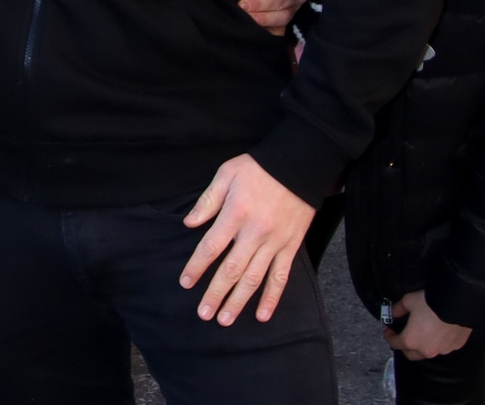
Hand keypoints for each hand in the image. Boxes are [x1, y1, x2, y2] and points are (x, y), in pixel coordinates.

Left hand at [180, 154, 314, 325]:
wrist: (298, 166)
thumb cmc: (258, 168)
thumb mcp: (226, 174)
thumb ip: (208, 201)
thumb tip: (189, 223)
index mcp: (235, 214)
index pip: (211, 247)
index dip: (196, 267)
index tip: (186, 283)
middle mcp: (254, 233)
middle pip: (231, 270)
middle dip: (216, 294)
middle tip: (204, 314)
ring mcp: (274, 242)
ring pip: (254, 278)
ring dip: (239, 301)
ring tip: (225, 319)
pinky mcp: (291, 246)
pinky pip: (281, 277)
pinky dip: (272, 297)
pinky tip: (262, 314)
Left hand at [238, 0, 310, 33]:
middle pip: (284, 1)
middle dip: (261, 4)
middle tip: (242, 4)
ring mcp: (297, 6)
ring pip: (283, 17)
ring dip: (263, 18)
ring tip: (244, 15)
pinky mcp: (289, 18)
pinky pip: (281, 29)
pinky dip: (268, 30)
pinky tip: (253, 29)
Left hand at [384, 290, 471, 360]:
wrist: (457, 304)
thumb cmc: (430, 304)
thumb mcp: (408, 301)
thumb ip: (398, 309)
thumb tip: (394, 313)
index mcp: (411, 340)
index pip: (395, 344)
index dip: (389, 337)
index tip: (388, 331)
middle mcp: (426, 350)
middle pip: (411, 354)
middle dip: (405, 347)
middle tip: (403, 337)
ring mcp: (442, 350)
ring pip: (428, 352)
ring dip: (423, 346)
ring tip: (422, 334)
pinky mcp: (455, 347)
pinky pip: (443, 347)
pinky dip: (438, 342)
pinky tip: (439, 332)